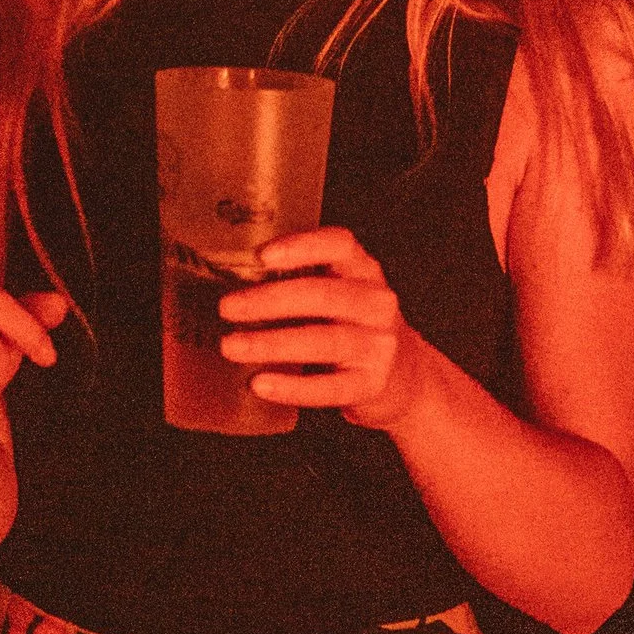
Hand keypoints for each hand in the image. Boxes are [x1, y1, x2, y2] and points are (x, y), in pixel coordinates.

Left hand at [220, 228, 418, 431]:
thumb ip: (303, 280)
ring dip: (271, 343)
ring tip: (232, 346)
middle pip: (322, 294)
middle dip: (268, 301)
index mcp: (365, 271)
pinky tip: (260, 383)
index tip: (261, 255)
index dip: (302, 246)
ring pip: (323, 341)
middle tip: (226, 308)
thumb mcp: (342, 293)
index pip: (340, 245)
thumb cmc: (355, 327)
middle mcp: (378, 303)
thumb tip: (230, 278)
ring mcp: (379, 345)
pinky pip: (329, 387)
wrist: (407, 379)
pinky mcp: (373, 385)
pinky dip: (292, 387)